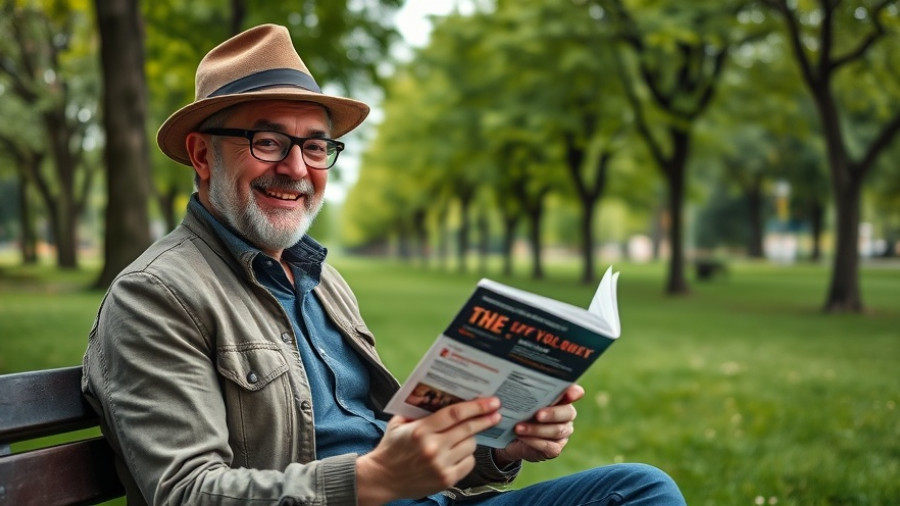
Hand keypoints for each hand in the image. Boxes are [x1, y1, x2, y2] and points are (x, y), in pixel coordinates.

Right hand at [356, 397, 501, 505]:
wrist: (382, 478)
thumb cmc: (392, 447)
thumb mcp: (400, 422)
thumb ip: (419, 410)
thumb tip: (445, 396)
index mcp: (421, 430)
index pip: (455, 414)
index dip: (476, 407)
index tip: (491, 401)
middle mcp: (433, 448)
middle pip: (468, 429)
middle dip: (485, 419)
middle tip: (496, 412)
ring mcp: (441, 466)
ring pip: (470, 446)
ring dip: (471, 438)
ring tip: (464, 436)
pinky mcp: (446, 480)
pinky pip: (469, 463)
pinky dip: (467, 456)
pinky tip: (458, 453)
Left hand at [493, 384, 584, 465]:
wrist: (510, 438)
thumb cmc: (518, 413)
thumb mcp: (520, 401)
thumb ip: (524, 393)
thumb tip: (512, 388)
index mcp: (561, 399)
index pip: (573, 393)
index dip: (574, 392)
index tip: (572, 393)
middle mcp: (566, 415)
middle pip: (568, 413)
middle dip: (552, 413)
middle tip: (537, 414)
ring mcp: (563, 433)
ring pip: (557, 431)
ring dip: (536, 429)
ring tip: (518, 427)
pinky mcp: (555, 449)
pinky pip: (549, 446)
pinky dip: (534, 441)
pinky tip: (522, 437)